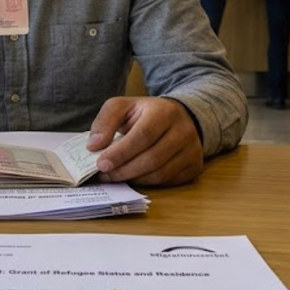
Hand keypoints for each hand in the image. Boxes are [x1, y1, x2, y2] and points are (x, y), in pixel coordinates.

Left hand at [87, 97, 203, 185]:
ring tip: (115, 176)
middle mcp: (184, 131)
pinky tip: (133, 177)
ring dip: (133, 178)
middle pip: (152, 158)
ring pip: (160, 173)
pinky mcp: (194, 166)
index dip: (121, 152)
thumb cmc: (145, 113)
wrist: (180, 117)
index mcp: (165, 111)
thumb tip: (94, 145)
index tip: (101, 164)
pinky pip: (168, 181)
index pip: (143, 135)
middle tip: (105, 174)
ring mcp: (192, 150)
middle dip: (124, 170)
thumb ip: (105, 121)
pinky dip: (147, 182)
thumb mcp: (123, 107)